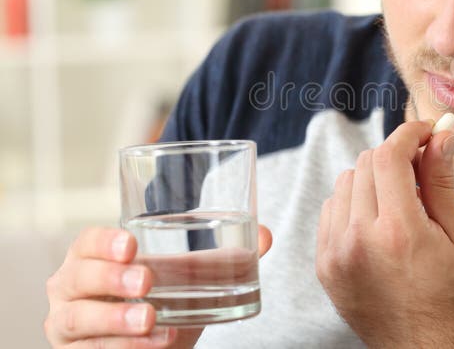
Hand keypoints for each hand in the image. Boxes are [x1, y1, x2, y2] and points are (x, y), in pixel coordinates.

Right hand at [45, 224, 272, 347]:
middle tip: (147, 282)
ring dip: (116, 321)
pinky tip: (156, 345)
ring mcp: (67, 325)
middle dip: (111, 280)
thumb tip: (265, 236)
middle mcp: (69, 288)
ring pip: (78, 321)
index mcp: (91, 256)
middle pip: (77, 279)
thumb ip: (224, 256)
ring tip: (151, 318)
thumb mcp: (188, 275)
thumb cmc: (162, 295)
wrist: (152, 341)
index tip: (132, 245)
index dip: (103, 243)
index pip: (86, 242)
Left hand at [316, 120, 453, 347]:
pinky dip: (353, 203)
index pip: (388, 157)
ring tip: (399, 199)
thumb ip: (442, 181)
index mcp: (399, 231)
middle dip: (394, 156)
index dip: (408, 134)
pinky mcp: (324, 265)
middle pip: (365, 164)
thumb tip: (440, 136)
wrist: (423, 348)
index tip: (424, 132)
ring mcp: (335, 253)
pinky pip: (331, 210)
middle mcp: (359, 240)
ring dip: (371, 178)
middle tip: (419, 165)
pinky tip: (376, 220)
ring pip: (345, 182)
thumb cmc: (451, 295)